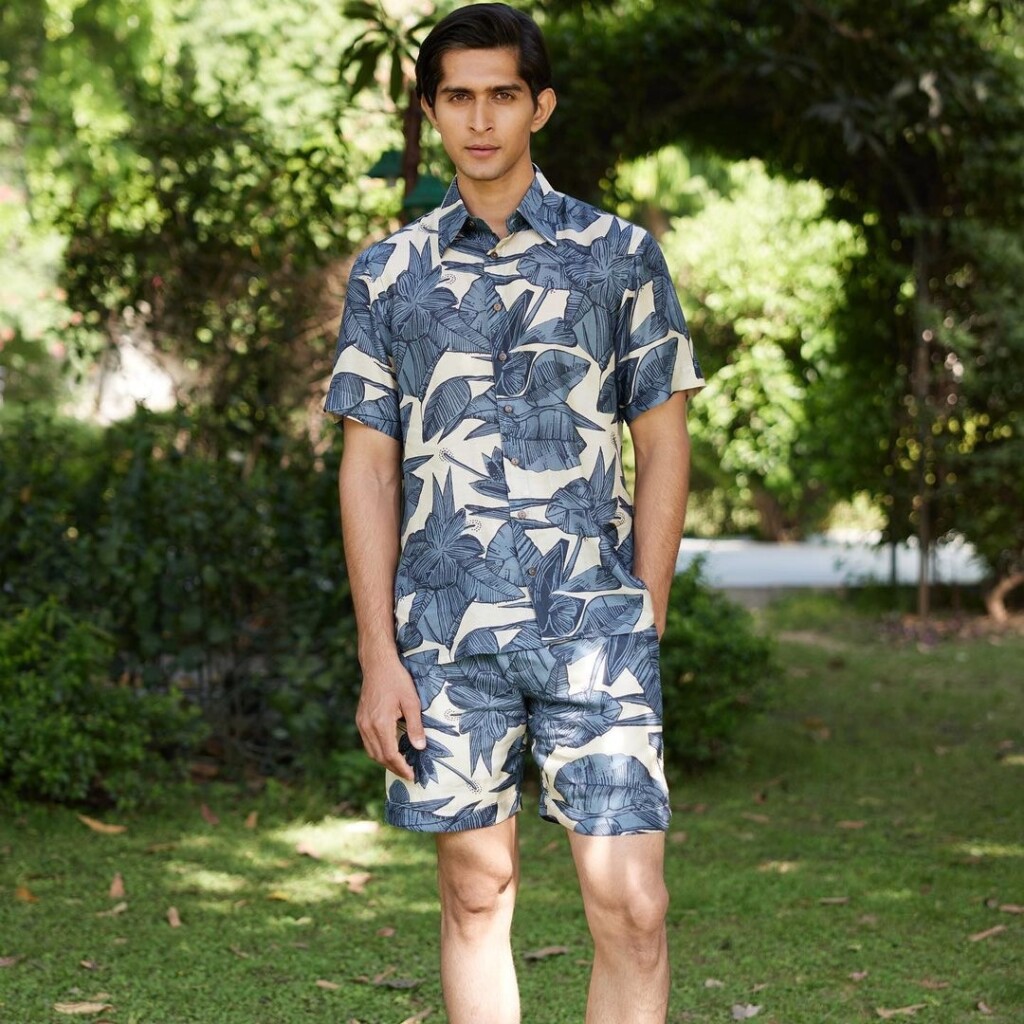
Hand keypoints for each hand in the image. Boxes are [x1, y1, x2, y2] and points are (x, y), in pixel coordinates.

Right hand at [355, 654, 425, 781]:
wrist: (377, 664)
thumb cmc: (397, 680)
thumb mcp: (411, 701)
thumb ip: (415, 726)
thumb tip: (420, 748)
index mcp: (381, 723)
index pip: (390, 754)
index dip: (401, 767)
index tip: (412, 775)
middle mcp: (368, 726)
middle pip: (379, 757)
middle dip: (394, 768)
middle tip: (408, 774)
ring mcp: (361, 723)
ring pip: (371, 751)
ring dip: (385, 761)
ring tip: (400, 765)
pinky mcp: (360, 719)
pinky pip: (367, 742)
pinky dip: (378, 751)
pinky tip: (389, 750)